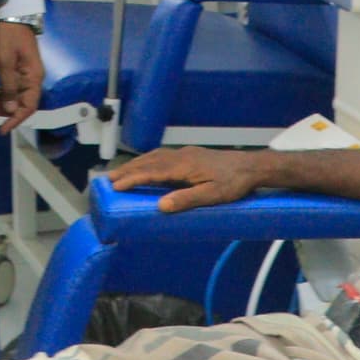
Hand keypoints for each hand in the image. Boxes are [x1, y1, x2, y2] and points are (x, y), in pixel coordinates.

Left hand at [0, 21, 43, 134]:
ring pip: (17, 96)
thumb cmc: (8, 34)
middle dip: (8, 110)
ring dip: (4, 102)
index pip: (29, 105)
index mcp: (34, 76)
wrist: (9, 14)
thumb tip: (9, 110)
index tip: (3, 128)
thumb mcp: (5, 61)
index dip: (16, 119)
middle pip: (23, 102)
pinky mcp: (18, 68)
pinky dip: (3, 92)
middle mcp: (33, 77)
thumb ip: (8, 87)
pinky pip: (13, 86)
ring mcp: (26, 72)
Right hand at [105, 145, 267, 212]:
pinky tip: (146, 168)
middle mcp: (181, 156)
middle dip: (127, 170)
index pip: (151, 171)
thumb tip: (161, 205)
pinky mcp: (190, 155)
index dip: (132, 178)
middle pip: (148, 161)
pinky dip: (148, 161)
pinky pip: (161, 156)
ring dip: (135, 165)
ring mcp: (185, 154)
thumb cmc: (234, 183)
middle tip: (108, 180)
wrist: (252, 167)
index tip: (114, 186)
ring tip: (121, 175)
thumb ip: (187, 199)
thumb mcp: (213, 195)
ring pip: (153, 156)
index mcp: (184, 166)